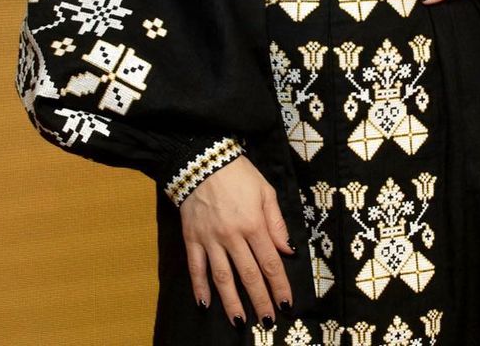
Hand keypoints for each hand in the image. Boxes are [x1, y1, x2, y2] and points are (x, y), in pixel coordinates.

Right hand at [179, 155, 294, 328]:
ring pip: (222, 277)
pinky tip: (205, 303)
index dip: (279, 286)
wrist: (201, 158)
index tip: (285, 305)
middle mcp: (233, 236)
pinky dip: (199, 286)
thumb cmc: (237, 173)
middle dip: (260, 300)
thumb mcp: (265, 190)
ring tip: (239, 321)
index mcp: (254, 224)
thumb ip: (276, 221)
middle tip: (267, 321)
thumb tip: (288, 250)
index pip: (270, 263)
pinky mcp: (192, 237)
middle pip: (249, 275)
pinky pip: (196, 267)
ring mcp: (210, 238)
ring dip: (232, 302)